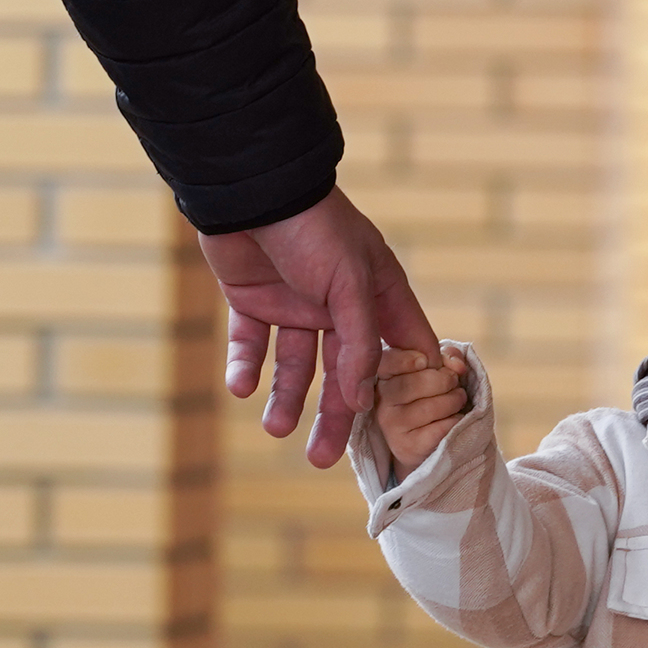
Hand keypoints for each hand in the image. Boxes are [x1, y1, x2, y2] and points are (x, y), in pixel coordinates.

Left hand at [203, 185, 437, 467]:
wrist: (249, 188)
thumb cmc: (313, 227)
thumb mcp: (350, 284)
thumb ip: (359, 343)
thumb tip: (362, 399)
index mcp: (376, 295)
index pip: (400, 351)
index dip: (404, 389)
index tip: (405, 433)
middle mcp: (339, 306)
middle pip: (342, 374)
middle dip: (334, 416)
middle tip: (323, 459)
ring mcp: (295, 305)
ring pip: (294, 367)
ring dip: (286, 400)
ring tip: (276, 429)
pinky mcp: (252, 302)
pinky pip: (250, 345)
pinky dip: (245, 367)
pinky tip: (242, 387)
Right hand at [372, 344, 472, 474]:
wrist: (426, 442)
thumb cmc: (431, 397)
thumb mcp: (436, 370)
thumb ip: (445, 358)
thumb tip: (457, 365)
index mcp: (384, 375)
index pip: (387, 362)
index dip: (407, 359)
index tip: (424, 361)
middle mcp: (382, 400)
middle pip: (415, 383)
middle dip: (445, 379)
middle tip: (454, 383)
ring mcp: (391, 425)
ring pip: (431, 406)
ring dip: (455, 400)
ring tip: (457, 400)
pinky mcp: (407, 447)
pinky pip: (441, 428)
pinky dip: (455, 421)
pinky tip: (453, 420)